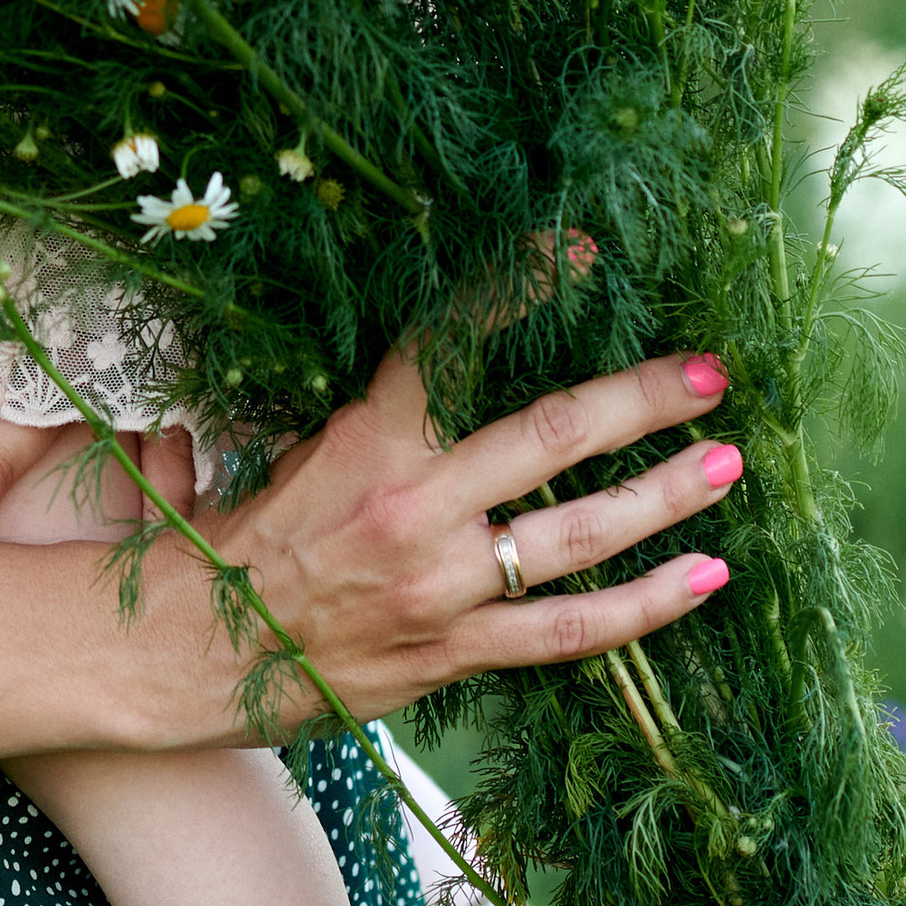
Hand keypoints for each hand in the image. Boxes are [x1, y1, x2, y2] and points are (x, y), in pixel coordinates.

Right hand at [0, 325, 739, 738]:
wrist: (180, 652)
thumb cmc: (220, 540)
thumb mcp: (284, 449)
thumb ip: (363, 418)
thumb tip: (428, 371)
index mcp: (367, 443)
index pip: (457, 346)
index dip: (519, 291)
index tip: (580, 251)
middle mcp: (415, 513)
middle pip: (551, 443)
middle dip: (639, 403)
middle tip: (707, 375)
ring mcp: (442, 591)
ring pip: (577, 540)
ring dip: (661, 500)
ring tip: (724, 467)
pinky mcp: (453, 653)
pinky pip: (567, 632)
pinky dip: (642, 607)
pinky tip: (702, 581)